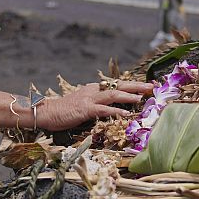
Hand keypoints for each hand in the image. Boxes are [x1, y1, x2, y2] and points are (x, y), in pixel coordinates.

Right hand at [35, 81, 152, 131]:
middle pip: (119, 85)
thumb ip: (98, 104)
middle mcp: (94, 90)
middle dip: (136, 86)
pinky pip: (103, 110)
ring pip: (113, 94)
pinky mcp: (85, 109)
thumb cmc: (66, 111)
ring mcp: (89, 99)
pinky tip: (126, 114)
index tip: (146, 85)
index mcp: (95, 89)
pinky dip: (116, 111)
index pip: (117, 84)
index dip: (133, 84)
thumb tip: (114, 107)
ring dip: (129, 96)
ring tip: (142, 98)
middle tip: (151, 86)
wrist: (47, 112)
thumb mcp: (85, 104)